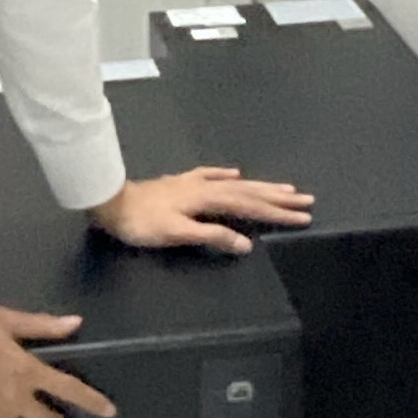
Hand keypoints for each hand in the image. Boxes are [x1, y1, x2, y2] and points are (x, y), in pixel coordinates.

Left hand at [89, 168, 314, 256]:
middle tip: (306, 201)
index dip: (278, 213)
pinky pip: (211, 175)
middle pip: (250, 192)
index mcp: (208, 200)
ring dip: (262, 186)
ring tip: (285, 188)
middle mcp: (206, 187)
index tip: (302, 217)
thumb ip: (213, 236)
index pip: (251, 207)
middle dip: (279, 198)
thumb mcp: (179, 234)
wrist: (111, 203)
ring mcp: (194, 182)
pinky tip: (236, 174)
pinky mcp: (181, 182)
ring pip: (236, 183)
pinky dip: (227, 175)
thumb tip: (246, 243)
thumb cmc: (142, 223)